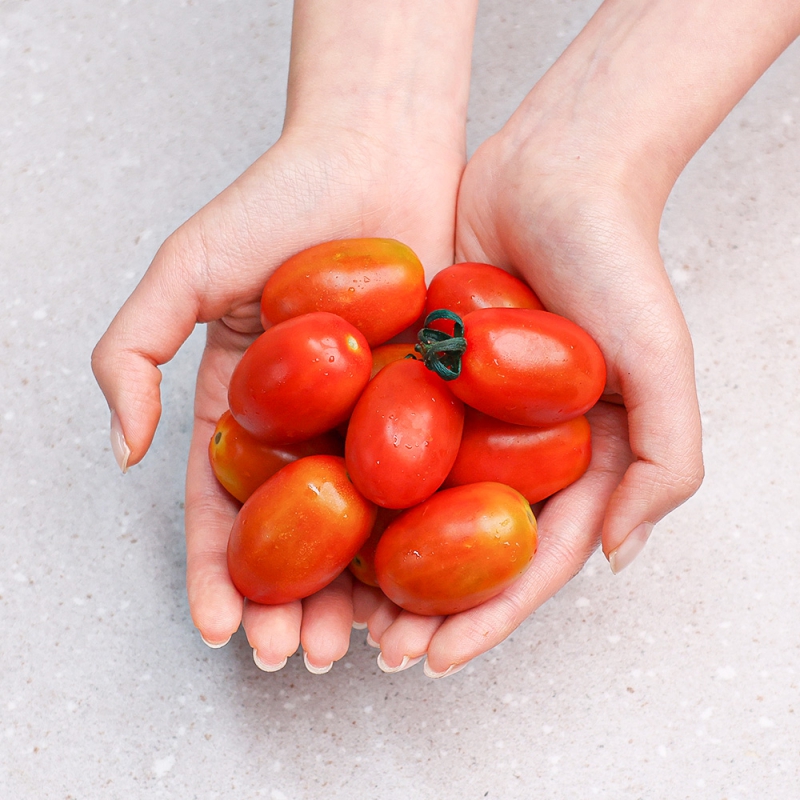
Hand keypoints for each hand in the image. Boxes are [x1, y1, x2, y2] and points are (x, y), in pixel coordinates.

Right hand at [92, 0, 478, 672]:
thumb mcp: (184, 271)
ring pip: (364, 528)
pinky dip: (420, 541)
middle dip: (290, 603)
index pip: (224, 508)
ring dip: (353, 595)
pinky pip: (428, 483)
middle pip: (296, 536)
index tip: (220, 627)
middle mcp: (311, 426)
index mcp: (248, 409)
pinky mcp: (435, 405)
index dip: (216, 572)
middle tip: (295, 654)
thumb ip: (132, 352)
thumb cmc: (279, 201)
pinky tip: (417, 587)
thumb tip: (123, 449)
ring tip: (354, 646)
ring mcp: (374, 422)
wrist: (377, 155)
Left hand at [367, 0, 799, 676]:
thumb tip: (616, 556)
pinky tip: (310, 515)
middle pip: (457, 545)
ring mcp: (454, 410)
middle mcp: (506, 445)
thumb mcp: (660, 366)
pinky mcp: (410, 369)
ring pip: (407, 501)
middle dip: (418, 606)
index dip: (486, 618)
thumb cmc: (618, 263)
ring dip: (372, 558)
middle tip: (373, 647)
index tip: (436, 658)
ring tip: (333, 605)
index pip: (524, 561)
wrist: (554, 171)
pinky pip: (373, 432)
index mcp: (566, 462)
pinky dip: (347, 476)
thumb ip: (662, 463)